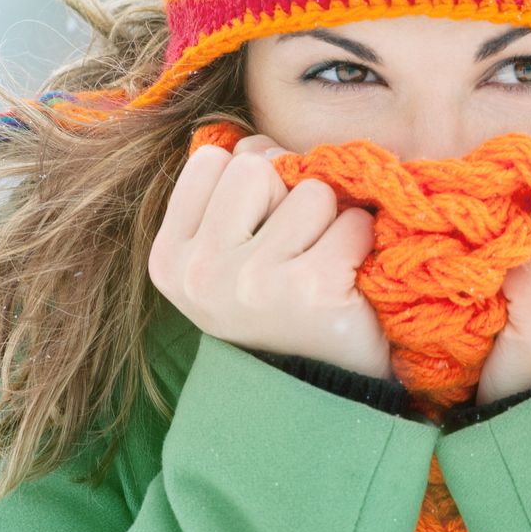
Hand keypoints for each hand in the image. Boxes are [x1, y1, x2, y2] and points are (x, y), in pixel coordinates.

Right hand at [147, 133, 396, 380]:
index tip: (259, 227)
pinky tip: (346, 278)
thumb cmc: (276, 302)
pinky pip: (352, 221)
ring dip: (329, 221)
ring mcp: (253, 284)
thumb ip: (227, 188)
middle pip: (256, 167)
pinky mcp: (310, 290)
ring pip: (310, 191)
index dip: (251, 181)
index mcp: (170, 259)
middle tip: (292, 250)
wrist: (320, 389)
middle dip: (288, 195)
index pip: (213, 160)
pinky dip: (360, 241)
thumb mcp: (227, 250)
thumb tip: (256, 142)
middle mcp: (201, 274)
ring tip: (319, 264)